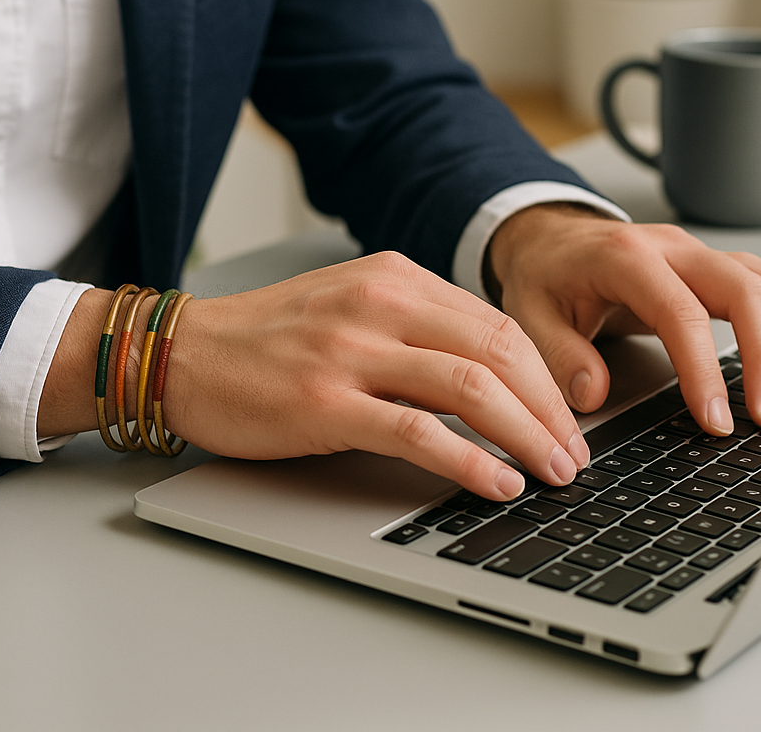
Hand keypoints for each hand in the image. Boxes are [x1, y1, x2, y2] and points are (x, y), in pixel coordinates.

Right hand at [159, 252, 589, 499]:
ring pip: (470, 386)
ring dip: (526, 435)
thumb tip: (488, 378)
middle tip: (574, 454)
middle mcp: (379, 303)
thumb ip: (414, 328)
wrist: (186, 352)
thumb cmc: (265, 337)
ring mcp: (351, 350)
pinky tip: (495, 483)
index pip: (498, 323)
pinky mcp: (325, 401)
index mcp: (392, 277)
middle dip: (552, 409)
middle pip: (500, 350)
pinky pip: (417, 431)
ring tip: (553, 473)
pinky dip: (468, 460)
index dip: (548, 377)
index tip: (567, 418)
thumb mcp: (349, 306)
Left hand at [487, 205, 760, 433]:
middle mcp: (668, 248)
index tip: (714, 417)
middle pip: (743, 289)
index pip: (680, 313)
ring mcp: (693, 253)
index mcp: (623, 259)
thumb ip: (559, 355)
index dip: (703, 369)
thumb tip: (593, 395)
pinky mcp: (707, 264)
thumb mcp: (528, 315)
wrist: (545, 238)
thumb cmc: (542, 274)